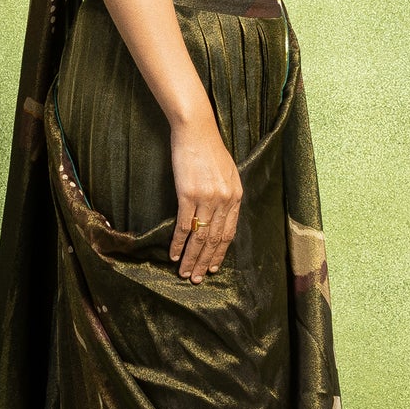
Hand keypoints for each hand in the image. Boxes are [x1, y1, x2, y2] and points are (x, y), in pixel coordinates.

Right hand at [168, 111, 242, 281]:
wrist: (196, 130)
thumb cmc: (210, 149)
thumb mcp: (228, 173)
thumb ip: (228, 195)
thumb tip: (222, 215)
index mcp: (236, 196)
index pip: (229, 233)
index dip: (219, 252)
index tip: (212, 267)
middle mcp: (224, 200)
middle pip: (215, 239)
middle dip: (205, 261)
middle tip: (196, 278)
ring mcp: (207, 198)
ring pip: (200, 237)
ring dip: (191, 258)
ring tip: (184, 273)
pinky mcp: (188, 194)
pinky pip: (184, 225)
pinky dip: (179, 243)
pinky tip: (173, 254)